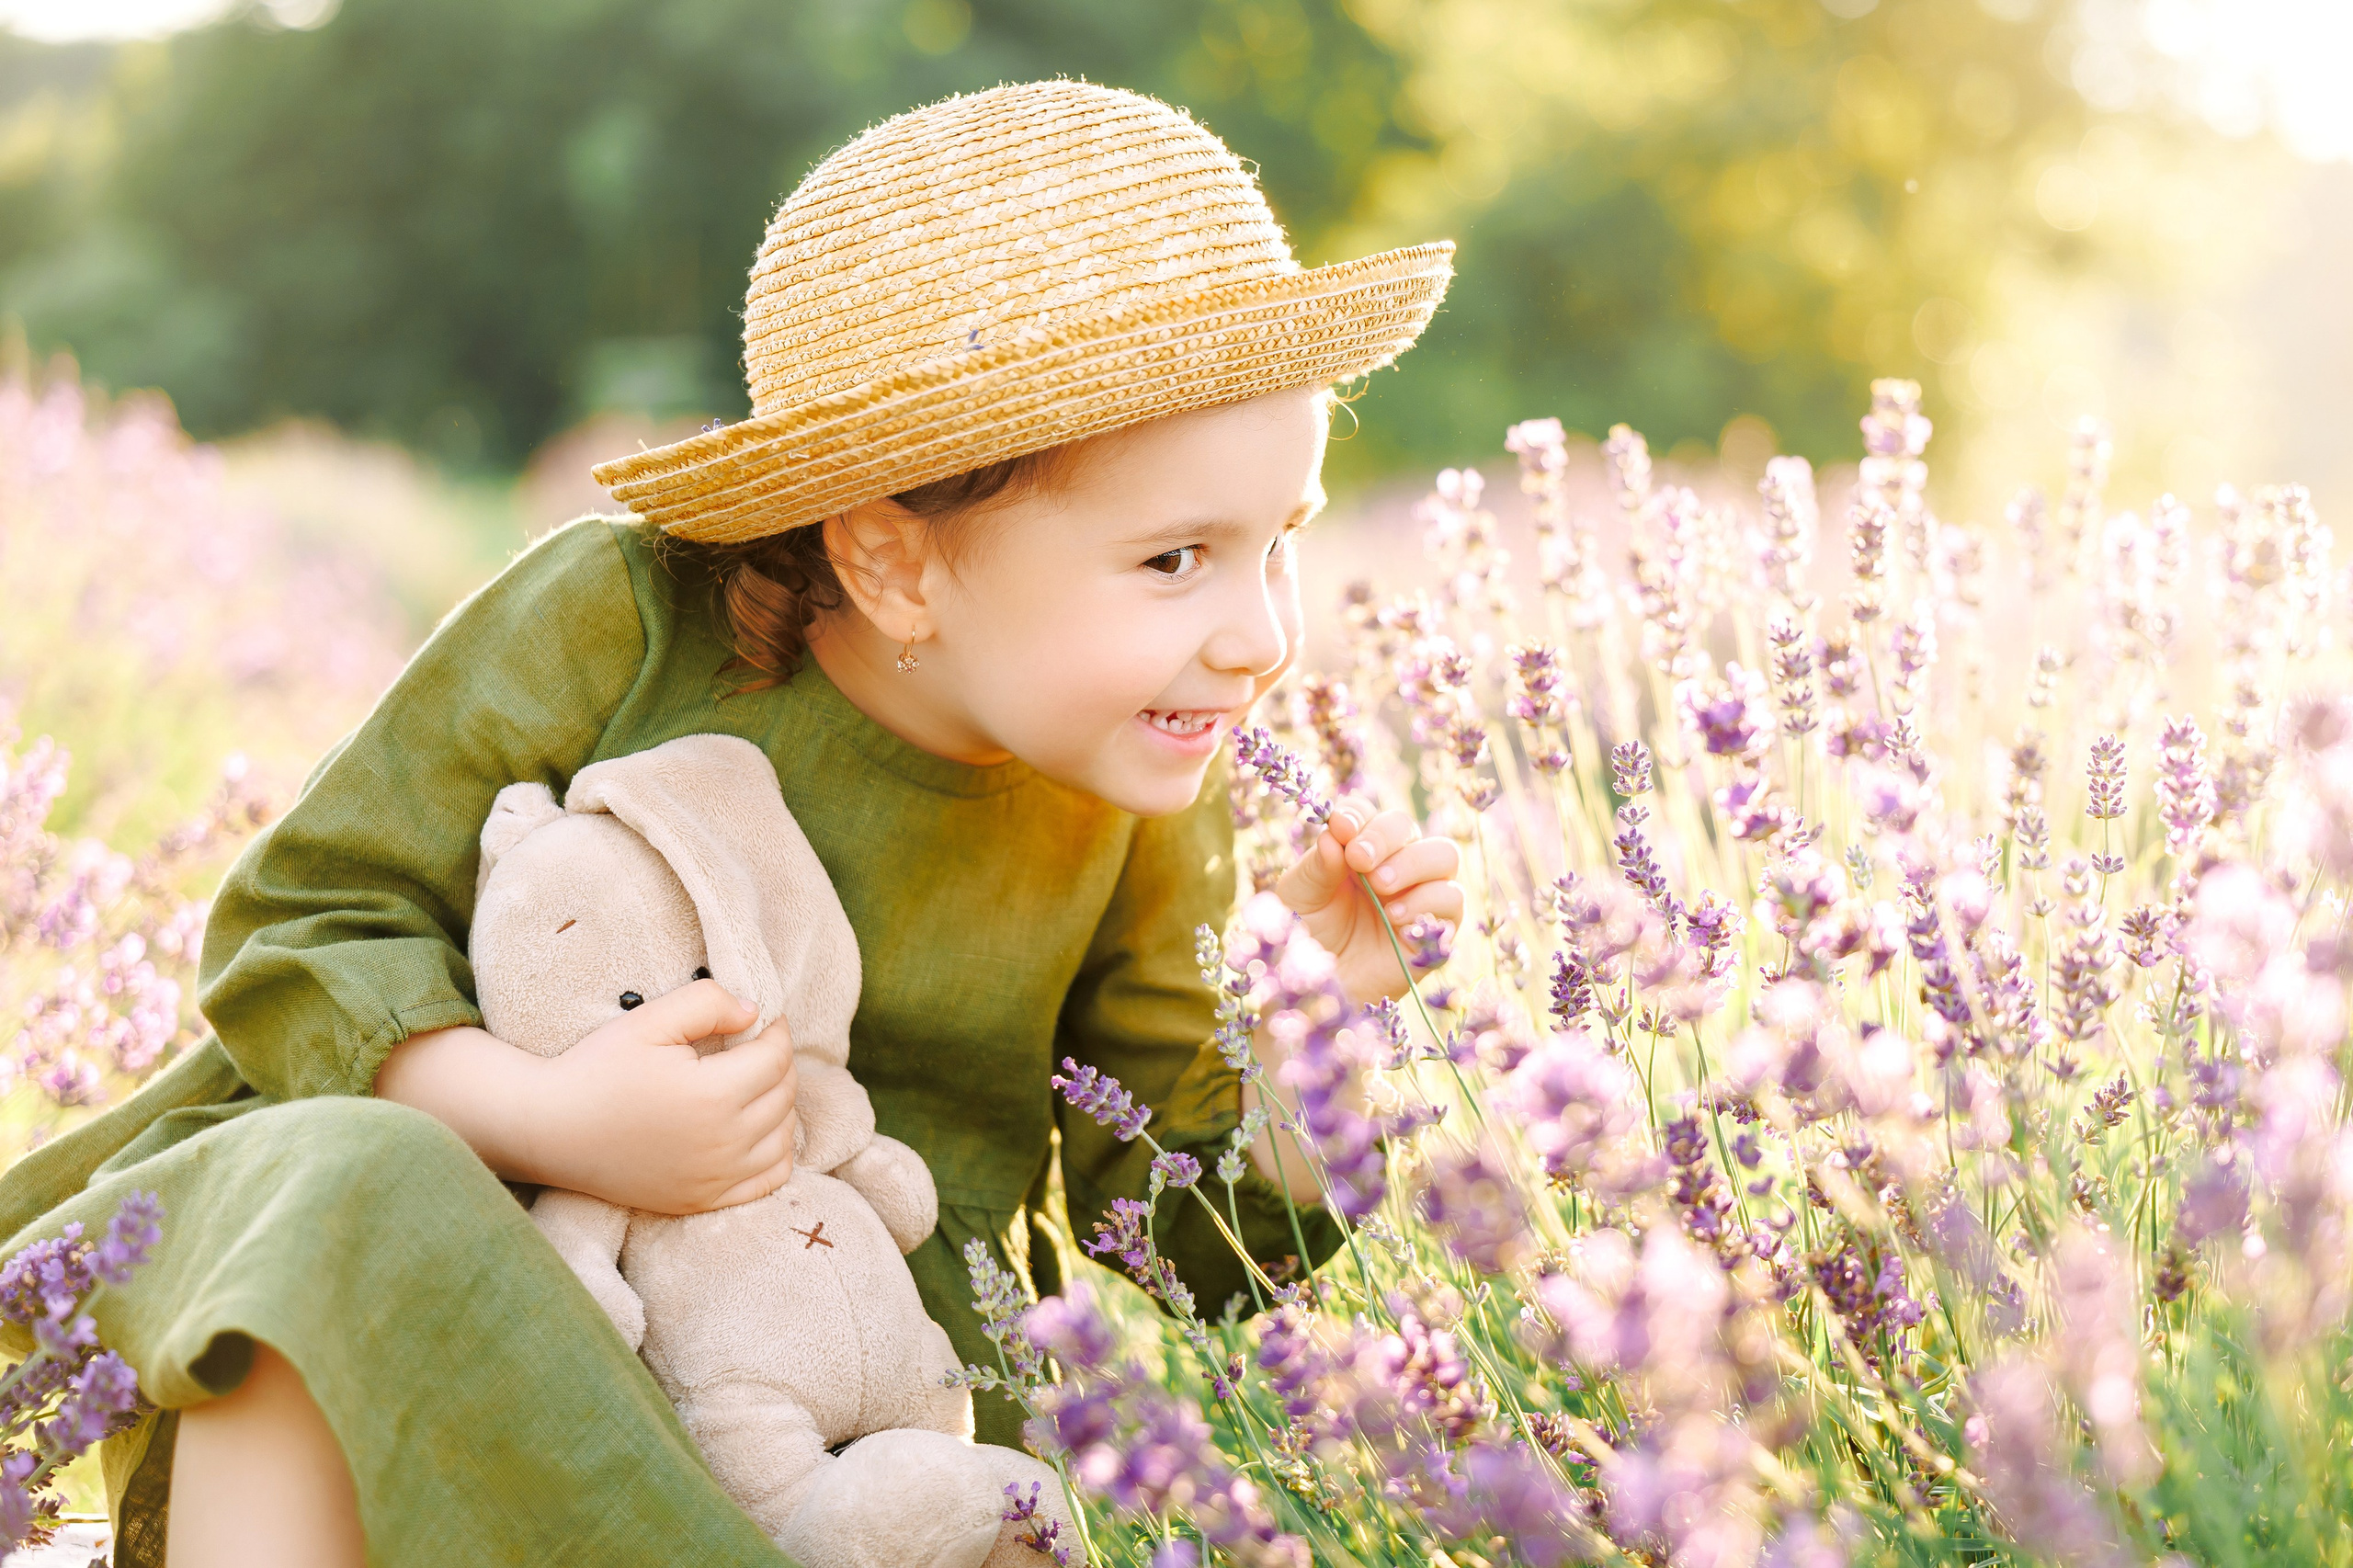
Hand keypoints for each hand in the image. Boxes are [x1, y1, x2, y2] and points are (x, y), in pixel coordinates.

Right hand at [528, 979, 800, 1215]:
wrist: (550, 1130)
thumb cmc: (596, 1070)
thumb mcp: (649, 1021)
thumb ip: (708, 1003)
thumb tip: (755, 1011)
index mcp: (713, 1095)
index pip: (776, 1056)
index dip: (774, 1030)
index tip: (760, 1018)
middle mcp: (723, 1143)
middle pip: (784, 1094)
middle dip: (776, 1063)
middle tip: (751, 1046)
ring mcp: (715, 1178)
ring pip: (784, 1136)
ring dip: (779, 1105)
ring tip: (750, 1083)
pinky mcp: (703, 1200)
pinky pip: (770, 1178)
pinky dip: (774, 1150)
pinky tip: (753, 1129)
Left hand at [1274, 795, 1463, 1006]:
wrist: (1318, 993)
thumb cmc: (1305, 941)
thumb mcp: (1299, 897)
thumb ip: (1317, 865)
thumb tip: (1337, 834)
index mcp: (1356, 851)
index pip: (1368, 815)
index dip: (1359, 815)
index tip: (1341, 827)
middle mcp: (1391, 866)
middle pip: (1408, 827)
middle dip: (1385, 836)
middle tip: (1359, 860)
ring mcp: (1418, 896)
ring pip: (1443, 855)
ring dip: (1411, 863)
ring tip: (1379, 887)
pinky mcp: (1436, 931)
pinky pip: (1451, 900)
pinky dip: (1425, 900)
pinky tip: (1393, 917)